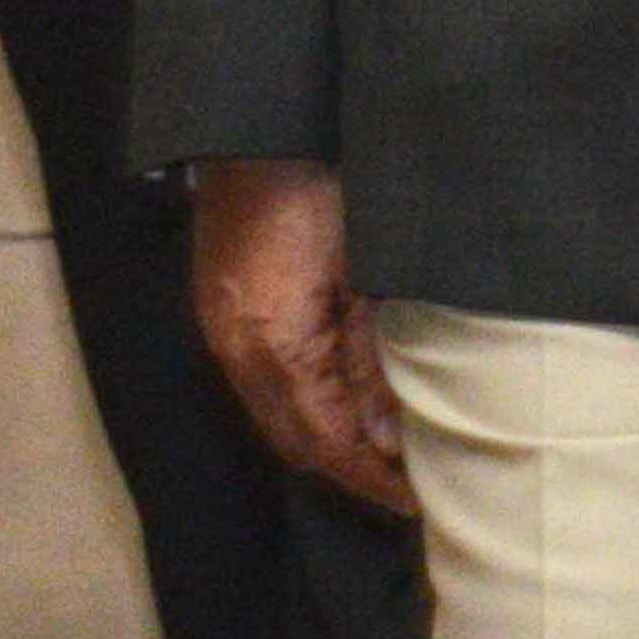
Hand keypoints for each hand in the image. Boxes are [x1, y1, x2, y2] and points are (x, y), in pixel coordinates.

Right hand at [185, 160, 408, 515]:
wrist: (261, 138)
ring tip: (386, 459)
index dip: (371, 478)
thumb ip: (374, 361)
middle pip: (295, 440)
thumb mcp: (368, 280)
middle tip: (409, 488)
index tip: (414, 500)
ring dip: (329, 443)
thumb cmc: (323, 197)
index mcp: (274, 347)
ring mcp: (223, 334)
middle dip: (351, 471)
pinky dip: (307, 408)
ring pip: (277, 417)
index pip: (326, 441)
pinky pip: (264, 386)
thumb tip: (387, 437)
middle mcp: (237, 352)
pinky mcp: (224, 316)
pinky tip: (346, 409)